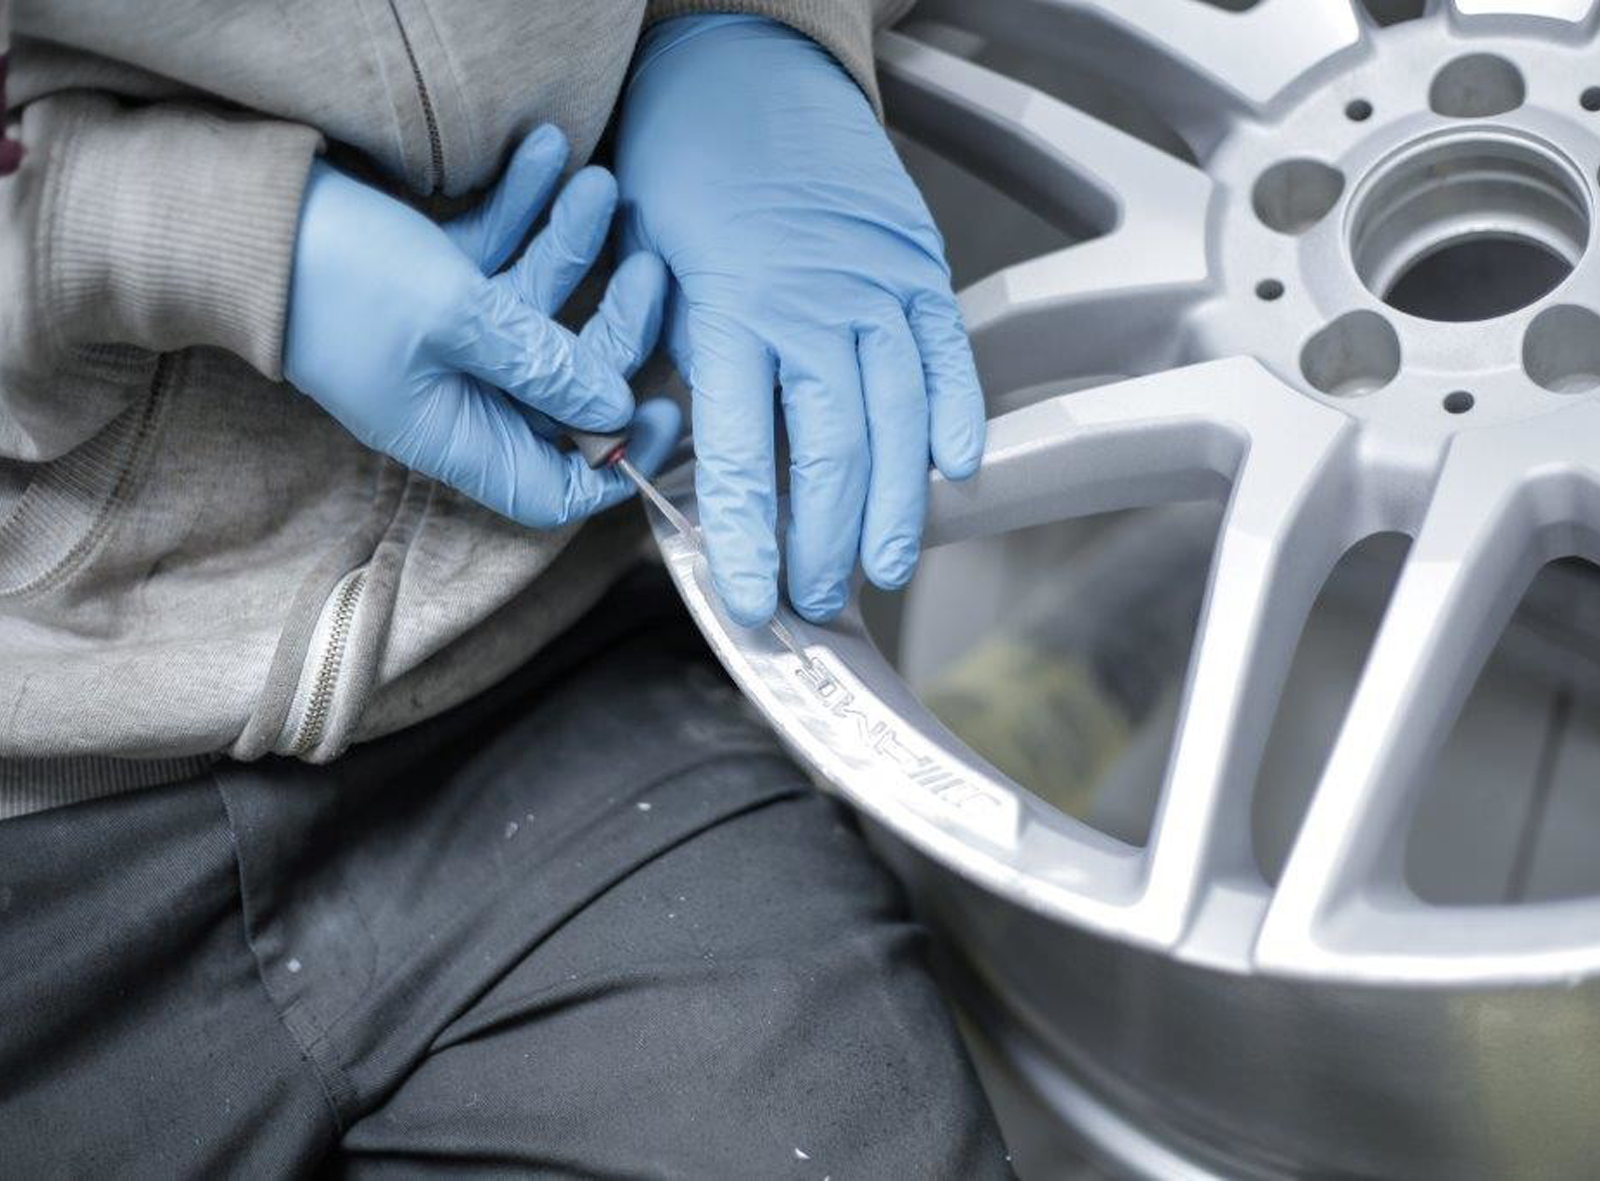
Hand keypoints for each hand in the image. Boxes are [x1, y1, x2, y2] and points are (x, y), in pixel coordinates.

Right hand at [285, 124, 679, 528]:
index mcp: (457, 435)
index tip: (663, 411)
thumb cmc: (338, 279)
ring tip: (598, 182)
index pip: (551, 487)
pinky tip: (544, 152)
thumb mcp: (457, 321)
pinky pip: (497, 257)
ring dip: (571, 245)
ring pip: (535, 309)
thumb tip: (614, 409)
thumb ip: (541, 366)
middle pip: (561, 386)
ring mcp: (445, 339)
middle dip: (612, 325)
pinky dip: (522, 211)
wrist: (234, 217)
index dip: (613, 463)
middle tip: (647, 265)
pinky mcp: (432, 283)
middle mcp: (456, 396)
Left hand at [616, 16, 984, 625]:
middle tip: (815, 599)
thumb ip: (678, 371)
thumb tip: (690, 465)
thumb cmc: (680, 170)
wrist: (742, 63)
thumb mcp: (645, 274)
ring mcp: (876, 287)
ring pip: (899, 420)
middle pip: (834, 454)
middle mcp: (812, 307)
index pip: (743, 458)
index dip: (749, 542)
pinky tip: (955, 472)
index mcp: (730, 313)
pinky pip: (949, 356)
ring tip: (884, 567)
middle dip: (825, 543)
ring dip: (895, 507)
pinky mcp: (917, 266)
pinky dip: (957, 415)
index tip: (750, 602)